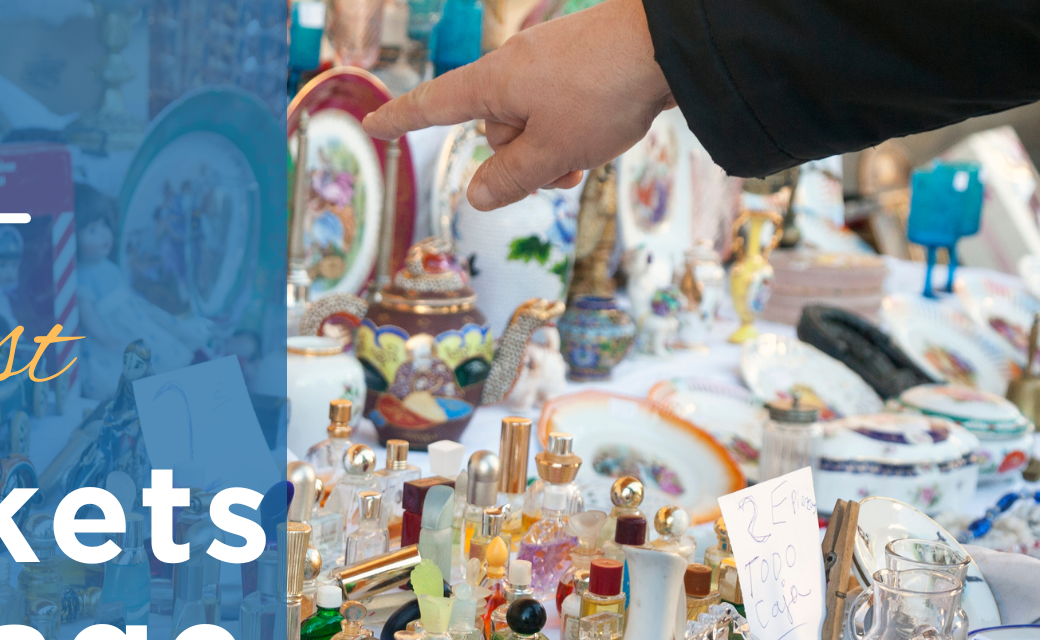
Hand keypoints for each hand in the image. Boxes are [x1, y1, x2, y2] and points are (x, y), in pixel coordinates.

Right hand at [362, 0, 672, 210]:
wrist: (667, 45)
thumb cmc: (604, 93)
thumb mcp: (552, 151)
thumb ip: (510, 179)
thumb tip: (476, 196)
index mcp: (495, 83)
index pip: (434, 105)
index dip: (401, 119)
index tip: (371, 125)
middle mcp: (515, 67)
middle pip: (496, 130)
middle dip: (522, 159)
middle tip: (562, 169)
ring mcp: (549, 64)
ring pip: (533, 125)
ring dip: (553, 151)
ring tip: (588, 154)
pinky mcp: (580, 65)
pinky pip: (560, 109)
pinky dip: (573, 132)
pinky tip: (602, 137)